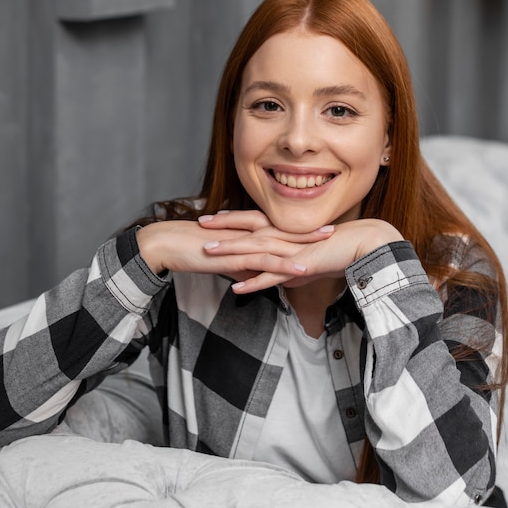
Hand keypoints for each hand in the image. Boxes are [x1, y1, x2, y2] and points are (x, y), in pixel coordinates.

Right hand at [135, 211, 334, 280]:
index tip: (321, 229)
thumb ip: (244, 267)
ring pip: (280, 244)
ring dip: (305, 245)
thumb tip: (259, 278)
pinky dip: (284, 264)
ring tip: (329, 246)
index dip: (302, 230)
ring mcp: (244, 243)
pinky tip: (301, 268)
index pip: (280, 230)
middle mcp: (249, 233)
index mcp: (248, 232)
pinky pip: (264, 261)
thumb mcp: (225, 260)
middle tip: (337, 231)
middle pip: (286, 233)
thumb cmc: (194, 250)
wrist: (170, 245)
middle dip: (312, 233)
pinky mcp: (236, 254)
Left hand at [200, 213, 402, 292]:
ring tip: (207, 252)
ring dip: (230, 251)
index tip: (212, 217)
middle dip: (222, 227)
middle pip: (248, 229)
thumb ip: (292, 268)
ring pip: (255, 249)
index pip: (253, 221)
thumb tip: (282, 277)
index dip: (231, 219)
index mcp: (286, 232)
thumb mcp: (310, 260)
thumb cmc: (339, 250)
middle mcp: (285, 237)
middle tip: (199, 223)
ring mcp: (290, 251)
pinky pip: (272, 275)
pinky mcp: (299, 266)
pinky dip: (253, 282)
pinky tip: (236, 288)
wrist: (364, 246)